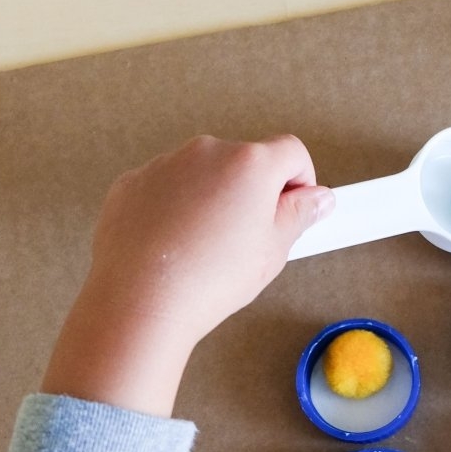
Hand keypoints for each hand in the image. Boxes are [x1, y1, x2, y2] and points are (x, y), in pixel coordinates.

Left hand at [42, 135, 333, 416]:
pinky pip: (167, 188)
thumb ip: (299, 214)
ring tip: (206, 250)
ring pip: (204, 175)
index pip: (292, 152)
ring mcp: (166, 164)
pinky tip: (174, 248)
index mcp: (250, 163)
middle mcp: (207, 151)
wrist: (141, 299)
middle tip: (249, 240)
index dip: (301, 181)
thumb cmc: (211, 278)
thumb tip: (317, 198)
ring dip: (213, 199)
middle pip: (246, 162)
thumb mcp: (273, 250)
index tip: (294, 210)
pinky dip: (175, 209)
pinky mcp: (133, 183)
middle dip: (253, 193)